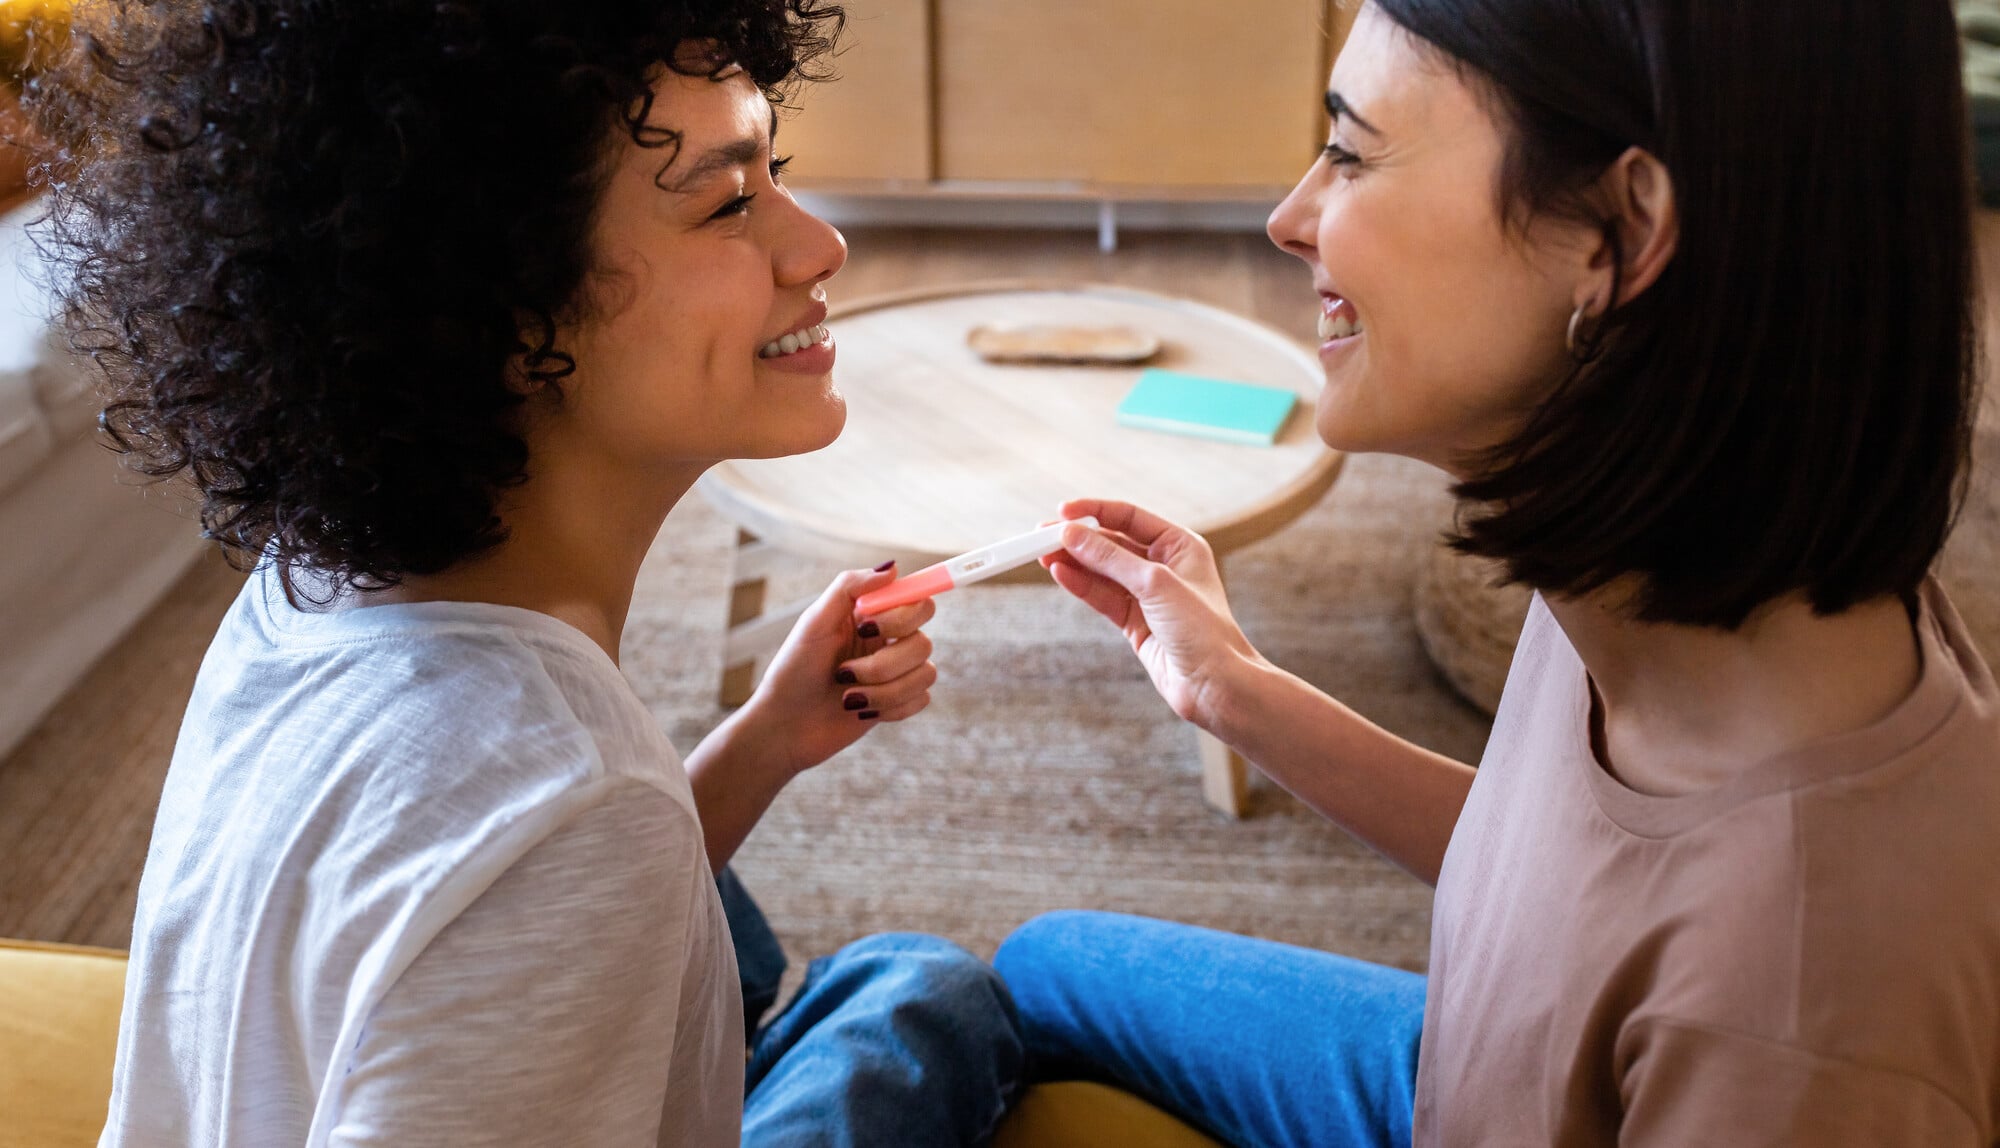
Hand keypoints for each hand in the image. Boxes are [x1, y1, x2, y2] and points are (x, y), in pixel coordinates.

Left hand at [737, 562, 937, 775]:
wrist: (784, 726)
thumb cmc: (793, 670)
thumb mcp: (814, 622)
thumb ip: (850, 588)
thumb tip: (892, 568)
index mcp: (872, 616)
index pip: (916, 600)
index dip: (903, 614)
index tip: (867, 627)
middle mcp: (889, 640)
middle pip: (923, 640)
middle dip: (884, 662)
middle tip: (844, 670)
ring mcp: (895, 672)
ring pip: (925, 673)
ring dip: (882, 689)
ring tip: (846, 694)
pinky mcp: (898, 703)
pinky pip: (920, 699)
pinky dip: (888, 707)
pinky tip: (860, 710)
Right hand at [1042, 499, 1262, 729]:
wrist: (1216, 685)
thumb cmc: (1203, 631)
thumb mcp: (1155, 584)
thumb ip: (1111, 558)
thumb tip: (1072, 535)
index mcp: (1180, 546)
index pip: (1130, 517)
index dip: (1095, 512)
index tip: (1063, 511)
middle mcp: (1164, 566)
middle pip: (1112, 544)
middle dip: (1078, 539)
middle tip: (1043, 534)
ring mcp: (1148, 595)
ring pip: (1103, 572)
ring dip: (1074, 562)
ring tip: (1042, 554)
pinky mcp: (1135, 622)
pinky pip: (1102, 596)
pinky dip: (1081, 585)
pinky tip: (1059, 573)